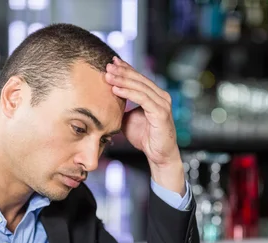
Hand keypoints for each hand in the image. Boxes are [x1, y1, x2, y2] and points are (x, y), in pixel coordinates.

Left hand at [105, 57, 185, 194]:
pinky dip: (128, 93)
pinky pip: (143, 99)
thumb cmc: (145, 137)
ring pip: (140, 87)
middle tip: (107, 65)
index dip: (125, 69)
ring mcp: (162, 103)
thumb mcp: (128, 119)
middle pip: (139, 79)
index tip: (111, 62)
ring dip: (123, 80)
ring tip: (108, 76)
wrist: (158, 155)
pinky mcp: (161, 113)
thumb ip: (121, 108)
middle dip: (122, 71)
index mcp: (154, 95)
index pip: (138, 78)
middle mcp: (161, 96)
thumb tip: (104, 101)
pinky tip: (116, 89)